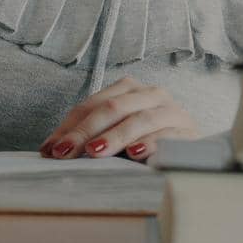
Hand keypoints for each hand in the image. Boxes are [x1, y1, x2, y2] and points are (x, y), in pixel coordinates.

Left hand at [39, 76, 199, 163]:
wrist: (193, 150)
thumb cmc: (148, 140)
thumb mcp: (116, 134)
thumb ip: (88, 135)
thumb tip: (48, 148)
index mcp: (129, 89)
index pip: (93, 105)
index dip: (70, 126)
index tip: (51, 149)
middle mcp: (151, 94)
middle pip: (113, 108)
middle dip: (86, 131)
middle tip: (65, 152)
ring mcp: (171, 111)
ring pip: (138, 120)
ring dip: (115, 137)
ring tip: (95, 151)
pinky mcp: (188, 131)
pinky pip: (167, 135)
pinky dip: (150, 143)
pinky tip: (136, 153)